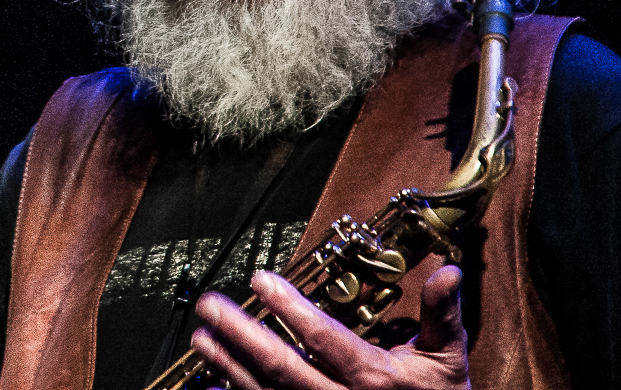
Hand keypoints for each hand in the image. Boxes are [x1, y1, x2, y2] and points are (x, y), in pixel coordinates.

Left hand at [188, 264, 471, 389]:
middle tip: (210, 305)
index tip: (260, 279)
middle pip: (282, 367)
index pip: (323, 338)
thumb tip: (449, 272)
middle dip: (241, 335)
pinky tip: (212, 381)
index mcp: (374, 379)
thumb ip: (442, 314)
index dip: (289, 308)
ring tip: (201, 337)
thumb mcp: (446, 358)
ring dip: (229, 365)